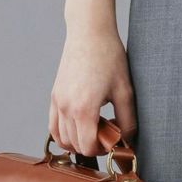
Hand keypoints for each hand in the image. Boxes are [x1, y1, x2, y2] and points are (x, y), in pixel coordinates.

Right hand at [49, 28, 136, 156]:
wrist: (90, 32)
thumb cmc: (109, 56)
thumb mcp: (125, 88)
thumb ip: (127, 118)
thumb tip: (128, 139)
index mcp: (84, 109)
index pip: (87, 147)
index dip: (102, 149)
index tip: (114, 139)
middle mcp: (66, 108)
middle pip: (74, 145)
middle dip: (92, 145)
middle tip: (108, 132)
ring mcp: (57, 102)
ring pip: (61, 138)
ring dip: (77, 141)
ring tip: (95, 127)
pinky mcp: (54, 95)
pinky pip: (53, 125)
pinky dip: (64, 132)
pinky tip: (80, 125)